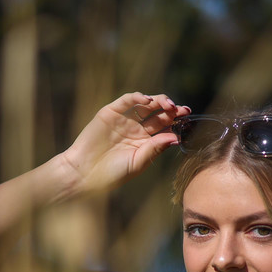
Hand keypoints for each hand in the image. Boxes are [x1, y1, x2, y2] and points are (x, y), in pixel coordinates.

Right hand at [57, 92, 190, 195]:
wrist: (84, 172)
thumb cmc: (111, 173)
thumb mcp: (137, 162)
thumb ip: (155, 149)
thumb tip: (175, 137)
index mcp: (145, 142)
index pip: (165, 128)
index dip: (176, 121)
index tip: (187, 117)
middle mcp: (136, 129)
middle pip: (158, 115)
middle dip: (171, 110)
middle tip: (181, 109)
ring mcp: (124, 119)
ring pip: (145, 105)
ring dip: (158, 101)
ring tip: (167, 104)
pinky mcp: (110, 112)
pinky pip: (126, 101)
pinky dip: (137, 97)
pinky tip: (147, 100)